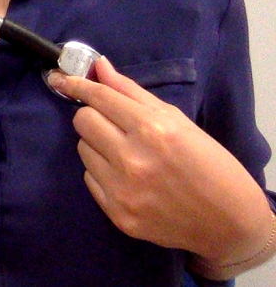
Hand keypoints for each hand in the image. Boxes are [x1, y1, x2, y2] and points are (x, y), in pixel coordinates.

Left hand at [48, 58, 271, 265]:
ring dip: (97, 144)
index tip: (62, 79)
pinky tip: (127, 176)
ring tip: (126, 152)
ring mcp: (122, 190)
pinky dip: (102, 171)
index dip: (77, 85)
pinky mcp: (116, 214)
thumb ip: (131, 92)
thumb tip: (99, 67)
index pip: (100, 98)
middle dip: (92, 115)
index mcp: (152, 129)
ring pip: (82, 149)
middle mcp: (132, 159)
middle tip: (112, 122)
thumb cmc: (207, 162)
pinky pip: (89, 178)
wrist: (227, 221)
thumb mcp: (176, 120)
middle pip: (82, 121)